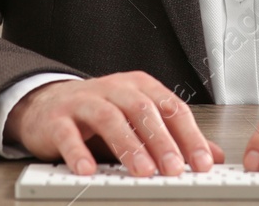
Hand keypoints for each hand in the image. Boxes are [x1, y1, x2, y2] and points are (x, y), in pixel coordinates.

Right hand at [4, 71, 225, 176]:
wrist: (46, 103)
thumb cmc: (97, 115)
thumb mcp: (139, 122)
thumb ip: (174, 138)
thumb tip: (213, 155)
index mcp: (139, 88)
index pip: (171, 108)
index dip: (189, 135)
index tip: (203, 163)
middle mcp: (114, 90)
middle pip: (142, 110)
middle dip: (161, 141)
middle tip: (174, 168)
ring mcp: (84, 101)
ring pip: (110, 117)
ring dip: (128, 145)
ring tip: (141, 171)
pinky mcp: (57, 118)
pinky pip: (68, 134)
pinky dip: (78, 152)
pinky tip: (88, 169)